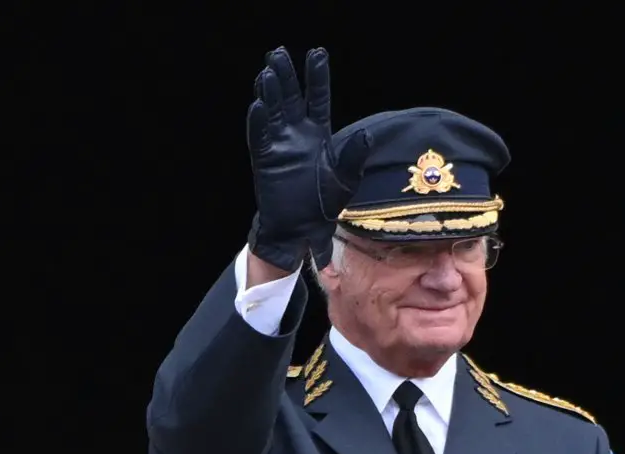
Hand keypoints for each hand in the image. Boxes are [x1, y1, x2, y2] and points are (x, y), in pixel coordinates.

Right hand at [245, 46, 371, 270]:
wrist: (300, 230)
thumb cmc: (324, 204)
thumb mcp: (345, 179)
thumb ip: (353, 157)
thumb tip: (367, 136)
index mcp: (318, 134)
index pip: (317, 98)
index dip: (317, 77)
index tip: (317, 54)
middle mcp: (296, 135)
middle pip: (290, 98)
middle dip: (286, 76)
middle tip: (279, 53)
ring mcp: (279, 146)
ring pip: (272, 112)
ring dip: (269, 93)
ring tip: (268, 72)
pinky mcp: (265, 160)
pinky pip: (259, 138)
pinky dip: (257, 122)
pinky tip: (257, 105)